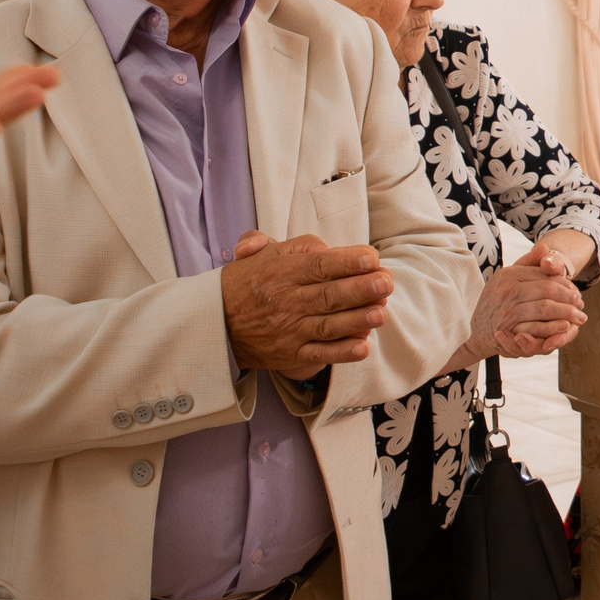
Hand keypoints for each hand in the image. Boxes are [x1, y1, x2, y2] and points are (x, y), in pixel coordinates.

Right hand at [220, 232, 391, 374]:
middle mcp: (287, 301)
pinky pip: (319, 355)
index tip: (371, 257)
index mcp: (282, 272)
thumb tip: (324, 247)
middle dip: (361, 289)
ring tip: (381, 312)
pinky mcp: (290, 354)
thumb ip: (297, 244)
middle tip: (386, 283)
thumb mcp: (264, 253)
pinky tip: (363, 347)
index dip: (346, 261)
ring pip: (328, 325)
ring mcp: (289, 331)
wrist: (214, 322)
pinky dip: (341, 353)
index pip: (318, 265)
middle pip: (328, 295)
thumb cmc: (248, 281)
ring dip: (357, 320)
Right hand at [468, 249, 587, 358]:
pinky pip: (535, 327)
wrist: (477, 329)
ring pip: (544, 308)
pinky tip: (564, 328)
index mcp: (510, 274)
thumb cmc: (498, 300)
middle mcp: (507, 290)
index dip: (565, 284)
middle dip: (569, 298)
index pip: (545, 276)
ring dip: (566, 313)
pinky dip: (553, 328)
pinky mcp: (507, 329)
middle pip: (548, 291)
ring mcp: (506, 310)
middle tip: (581, 304)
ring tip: (579, 317)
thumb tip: (545, 247)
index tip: (577, 291)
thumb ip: (528, 263)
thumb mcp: (508, 278)